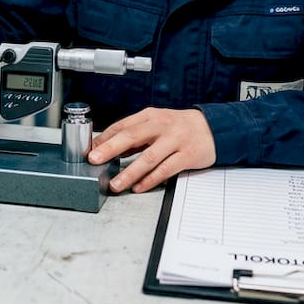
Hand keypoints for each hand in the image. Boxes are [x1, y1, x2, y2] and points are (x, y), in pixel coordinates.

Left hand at [88, 108, 215, 193]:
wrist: (213, 128)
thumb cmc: (180, 127)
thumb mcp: (156, 124)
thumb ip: (135, 136)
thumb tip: (109, 147)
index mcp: (150, 116)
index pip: (123, 126)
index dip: (105, 138)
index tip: (90, 150)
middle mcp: (162, 126)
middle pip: (132, 136)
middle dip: (111, 149)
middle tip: (95, 160)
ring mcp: (175, 140)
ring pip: (149, 157)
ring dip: (130, 172)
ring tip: (116, 184)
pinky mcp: (187, 155)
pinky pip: (166, 169)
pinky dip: (151, 179)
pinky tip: (139, 187)